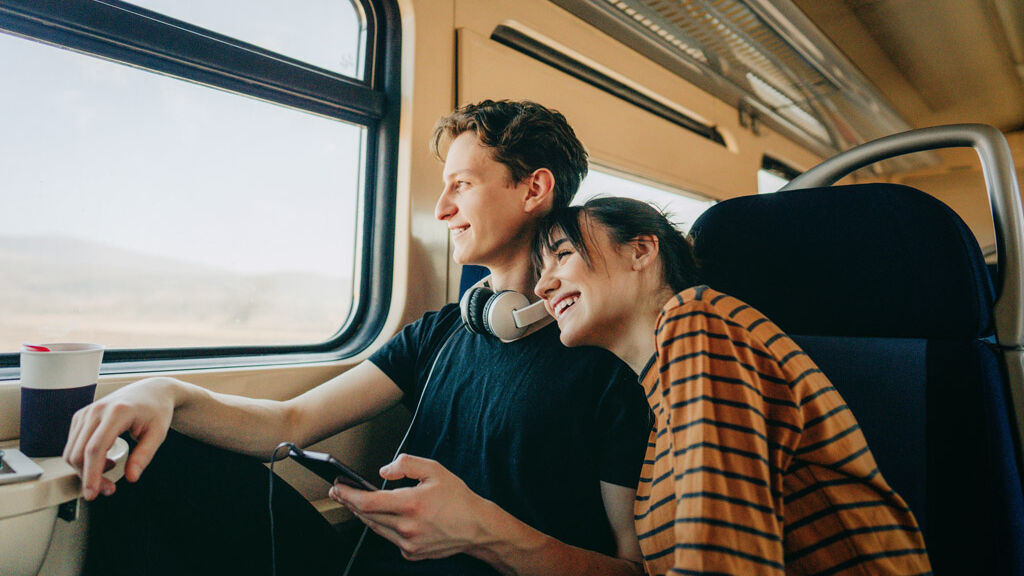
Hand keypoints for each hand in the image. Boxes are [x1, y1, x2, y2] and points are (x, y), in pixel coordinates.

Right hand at [63, 377, 176, 500]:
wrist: (151, 391)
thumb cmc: (156, 411)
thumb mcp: (158, 434)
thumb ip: (144, 455)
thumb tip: (131, 477)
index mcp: (117, 412)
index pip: (95, 448)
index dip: (91, 474)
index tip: (93, 494)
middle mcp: (96, 410)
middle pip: (79, 453)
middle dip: (89, 477)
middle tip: (109, 489)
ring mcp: (86, 412)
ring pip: (71, 451)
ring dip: (85, 470)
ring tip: (111, 471)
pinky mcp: (81, 417)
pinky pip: (73, 445)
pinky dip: (84, 459)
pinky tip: (105, 459)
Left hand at [329, 454, 489, 560]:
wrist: (476, 528)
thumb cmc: (458, 499)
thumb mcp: (435, 470)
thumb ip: (406, 464)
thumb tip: (383, 471)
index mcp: (411, 504)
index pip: (368, 501)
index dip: (348, 494)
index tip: (338, 487)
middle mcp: (407, 527)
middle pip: (367, 515)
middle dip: (349, 502)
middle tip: (339, 492)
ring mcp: (408, 543)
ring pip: (375, 527)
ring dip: (362, 514)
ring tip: (354, 501)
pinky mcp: (411, 553)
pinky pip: (389, 538)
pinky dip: (383, 526)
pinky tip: (383, 516)